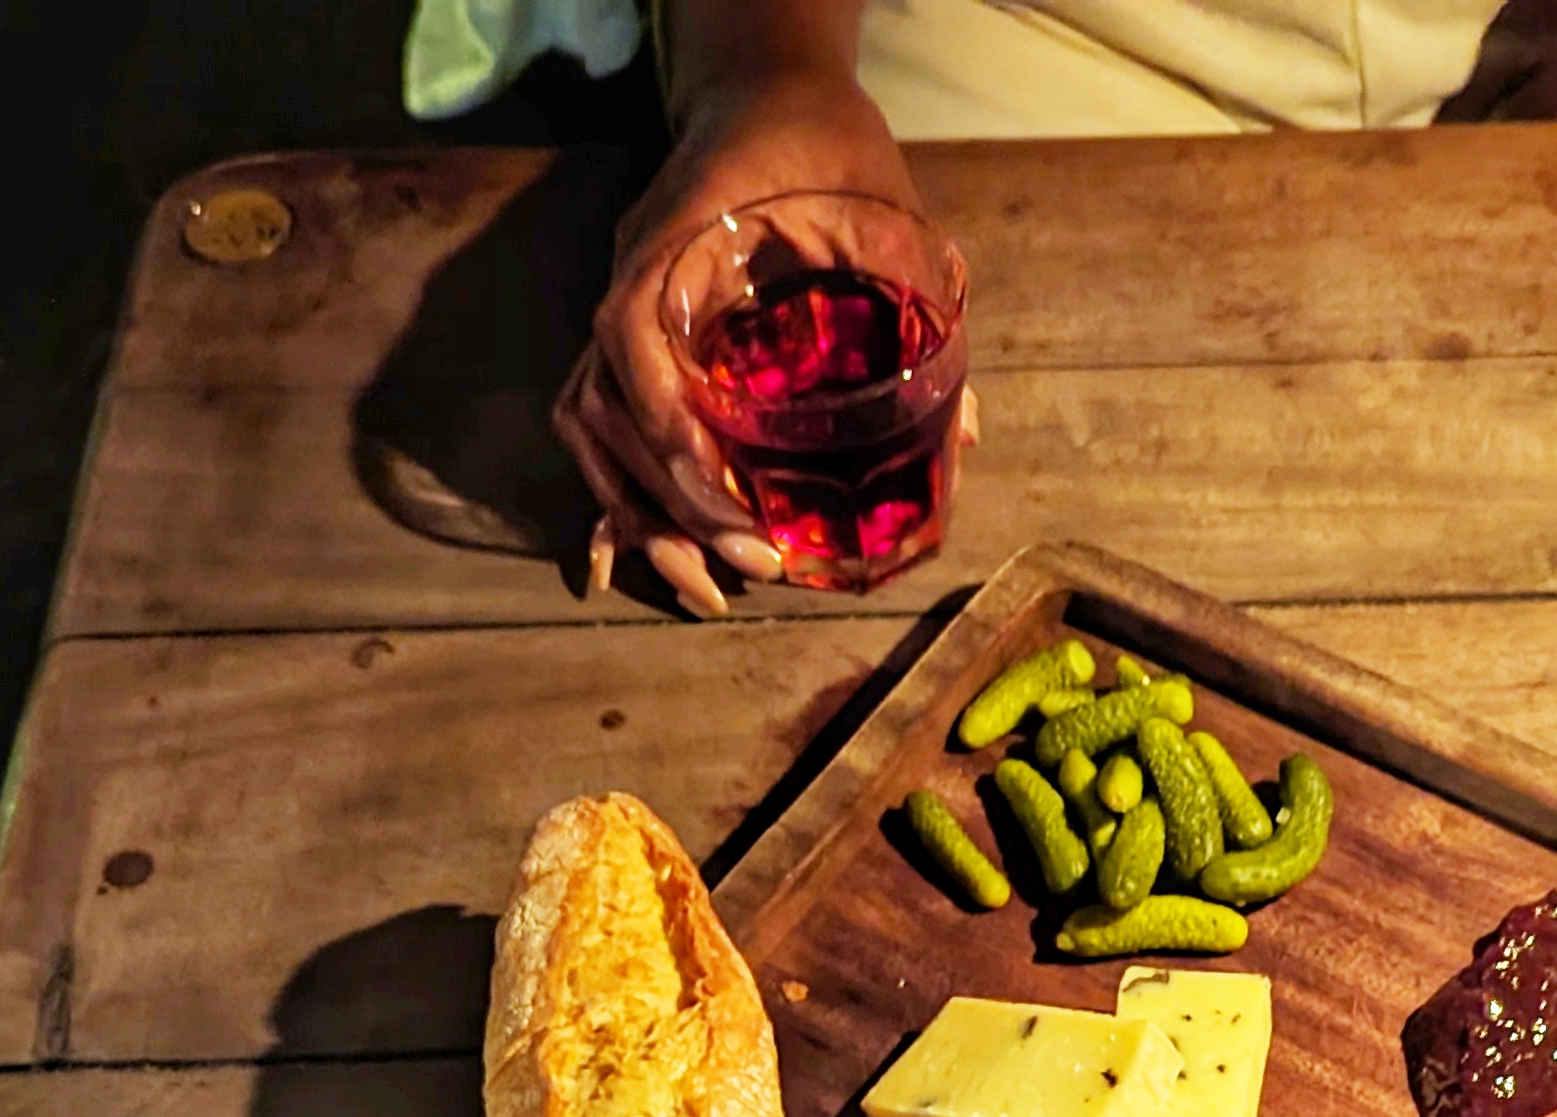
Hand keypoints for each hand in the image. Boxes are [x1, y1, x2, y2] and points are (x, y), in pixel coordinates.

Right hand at [558, 69, 967, 613]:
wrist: (771, 88)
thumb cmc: (826, 141)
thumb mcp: (883, 207)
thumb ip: (916, 306)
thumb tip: (962, 435)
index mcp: (673, 240)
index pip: (632, 338)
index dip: (668, 426)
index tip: (722, 496)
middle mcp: (631, 280)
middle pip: (603, 406)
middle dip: (671, 502)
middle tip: (753, 568)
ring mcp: (626, 308)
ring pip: (593, 426)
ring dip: (642, 513)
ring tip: (708, 588)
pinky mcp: (639, 334)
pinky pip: (606, 422)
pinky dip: (630, 492)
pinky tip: (668, 555)